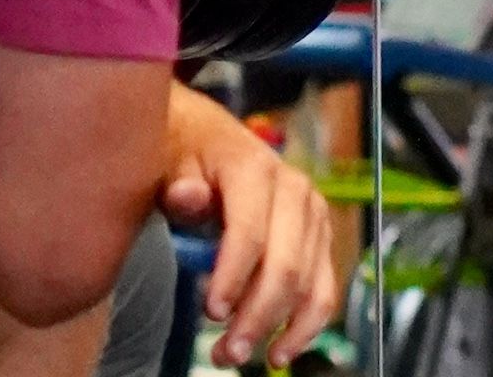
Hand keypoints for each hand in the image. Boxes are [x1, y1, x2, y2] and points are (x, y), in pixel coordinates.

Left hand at [157, 89, 337, 368]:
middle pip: (286, 264)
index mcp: (254, 167)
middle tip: (224, 352)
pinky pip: (323, 288)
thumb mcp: (169, 163)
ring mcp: (312, 214)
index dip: (233, 276)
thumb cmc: (183, 156)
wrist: (206, 137)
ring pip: (309, 283)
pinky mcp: (318, 237)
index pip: (250, 230)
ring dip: (279, 328)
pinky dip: (306, 325)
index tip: (210, 312)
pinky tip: (279, 350)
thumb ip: (179, 185)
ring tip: (237, 355)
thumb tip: (187, 196)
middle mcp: (294, 189)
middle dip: (257, 315)